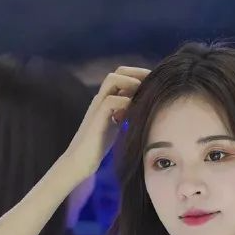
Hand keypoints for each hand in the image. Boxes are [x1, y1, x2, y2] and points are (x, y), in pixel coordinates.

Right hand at [64, 66, 149, 181]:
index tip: (156, 81)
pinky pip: (110, 101)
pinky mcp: (96, 119)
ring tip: (145, 92)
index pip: (122, 76)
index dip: (139, 74)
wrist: (79, 162)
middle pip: (118, 72)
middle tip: (154, 81)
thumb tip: (144, 109)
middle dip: (138, 73)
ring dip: (131, 82)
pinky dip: (125, 102)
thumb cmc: (97, 147)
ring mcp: (97, 107)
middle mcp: (101, 98)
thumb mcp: (115, 126)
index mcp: (106, 99)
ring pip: (112, 80)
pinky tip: (135, 111)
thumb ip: (125, 115)